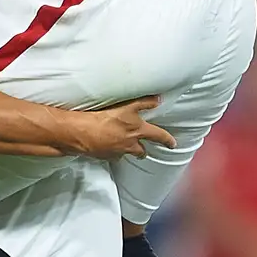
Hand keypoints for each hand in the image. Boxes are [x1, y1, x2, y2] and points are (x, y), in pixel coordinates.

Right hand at [61, 96, 175, 158]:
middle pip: (142, 151)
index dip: (167, 139)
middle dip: (144, 151)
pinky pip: (114, 155)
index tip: (173, 144)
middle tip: (144, 152)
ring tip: (127, 149)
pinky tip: (109, 147)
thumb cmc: (105, 116)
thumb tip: (158, 100)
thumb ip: (144, 103)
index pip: (158, 135)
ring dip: (129, 152)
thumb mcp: (127, 106)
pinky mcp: (107, 156)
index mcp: (137, 130)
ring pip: (127, 154)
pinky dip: (114, 152)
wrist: (83, 132)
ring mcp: (118, 151)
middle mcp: (130, 143)